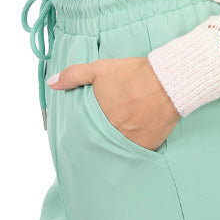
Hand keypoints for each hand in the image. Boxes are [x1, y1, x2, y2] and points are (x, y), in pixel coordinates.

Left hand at [47, 56, 179, 150]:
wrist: (167, 79)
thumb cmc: (133, 73)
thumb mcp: (100, 69)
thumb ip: (74, 75)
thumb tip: (52, 83)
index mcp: (99, 116)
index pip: (84, 131)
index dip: (84, 130)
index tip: (87, 128)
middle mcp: (113, 133)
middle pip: (100, 141)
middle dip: (100, 136)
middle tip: (105, 129)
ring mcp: (130, 142)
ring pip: (117, 147)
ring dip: (116, 142)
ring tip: (120, 133)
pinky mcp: (148, 146)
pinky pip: (136, 151)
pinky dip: (134, 145)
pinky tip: (135, 135)